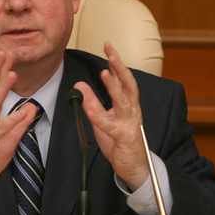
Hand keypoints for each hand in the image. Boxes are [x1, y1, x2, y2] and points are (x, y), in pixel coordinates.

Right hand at [0, 51, 35, 196]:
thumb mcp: (9, 137)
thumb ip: (20, 122)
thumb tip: (31, 106)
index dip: (0, 72)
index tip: (7, 56)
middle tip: (6, 52)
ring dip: (2, 87)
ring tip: (12, 72)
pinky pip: (0, 128)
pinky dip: (12, 119)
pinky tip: (22, 110)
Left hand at [74, 42, 148, 190]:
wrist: (134, 167)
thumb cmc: (120, 142)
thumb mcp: (103, 119)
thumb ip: (93, 102)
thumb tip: (80, 85)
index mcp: (128, 104)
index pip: (123, 79)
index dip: (116, 62)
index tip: (108, 46)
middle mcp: (132, 111)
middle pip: (128, 84)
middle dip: (119, 67)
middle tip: (111, 51)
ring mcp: (130, 124)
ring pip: (123, 102)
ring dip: (114, 87)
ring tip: (105, 73)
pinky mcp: (124, 138)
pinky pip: (110, 126)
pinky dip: (99, 116)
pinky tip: (90, 108)